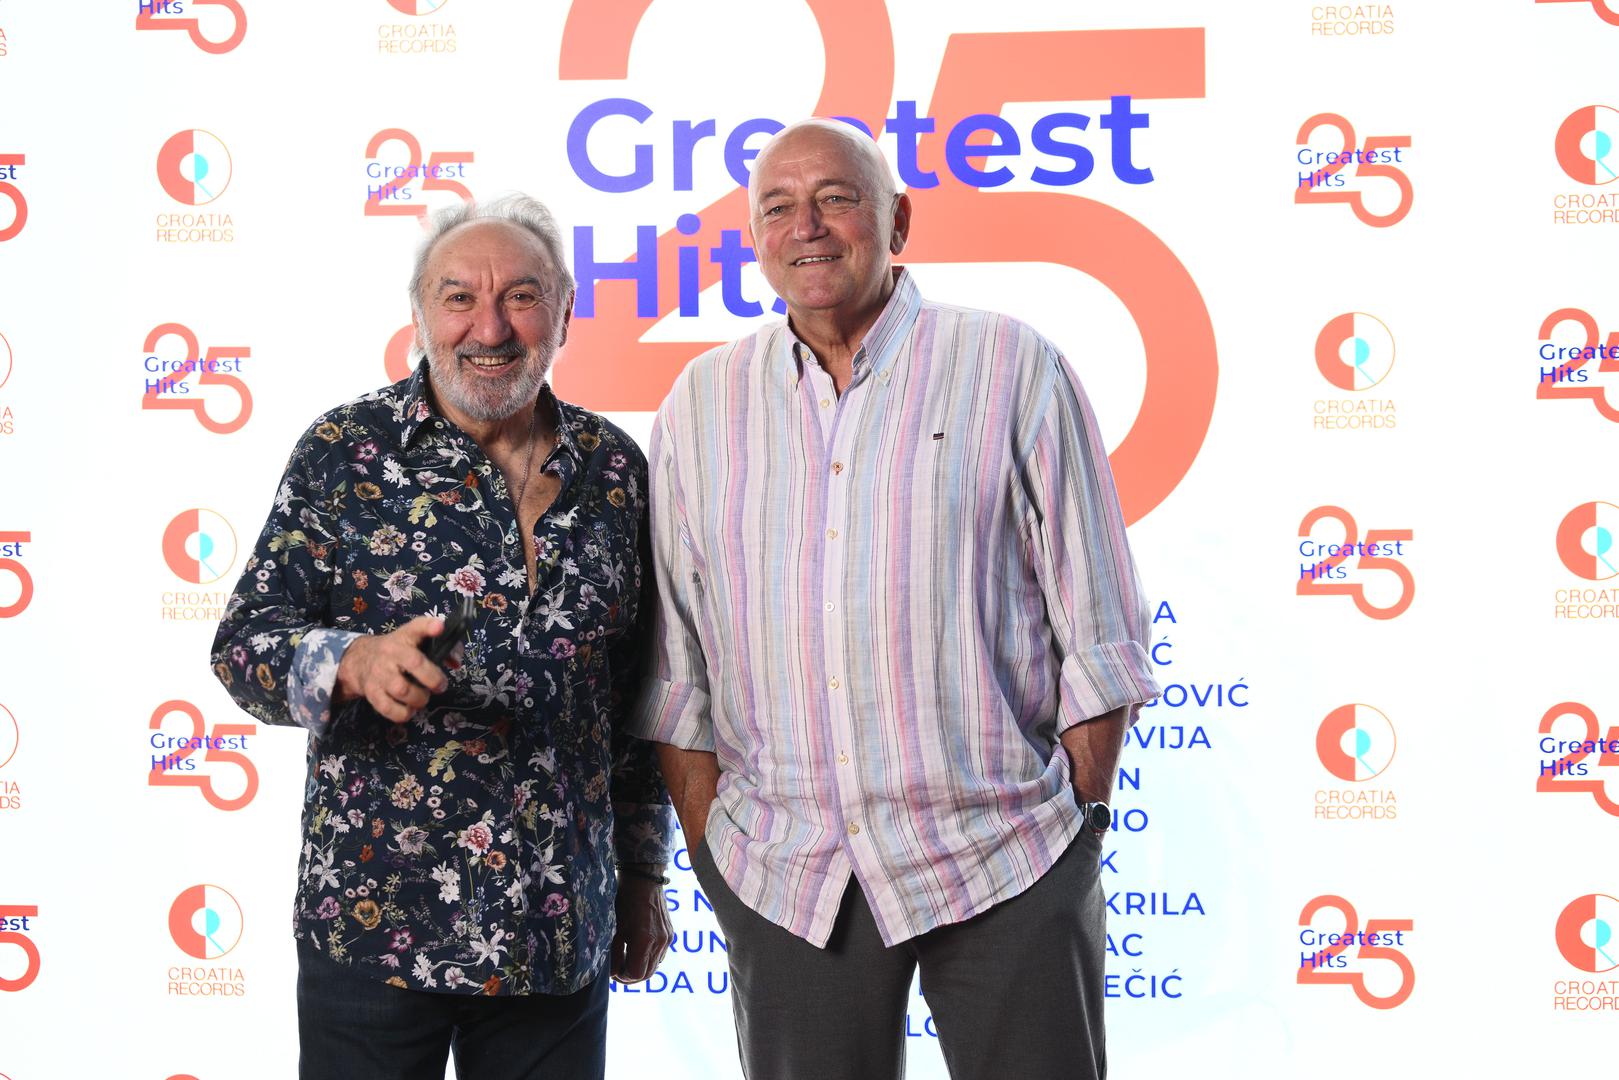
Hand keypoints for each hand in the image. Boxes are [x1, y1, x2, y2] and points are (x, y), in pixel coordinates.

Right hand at [334, 615, 449, 722]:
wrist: (360, 660)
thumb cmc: (398, 651)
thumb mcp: (415, 642)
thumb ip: (442, 649)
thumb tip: (456, 663)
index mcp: (406, 636)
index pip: (417, 627)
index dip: (429, 626)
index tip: (439, 627)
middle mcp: (391, 652)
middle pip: (414, 663)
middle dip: (433, 678)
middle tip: (440, 686)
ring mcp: (379, 673)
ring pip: (402, 690)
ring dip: (419, 699)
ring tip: (422, 698)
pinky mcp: (371, 692)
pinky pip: (388, 708)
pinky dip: (403, 713)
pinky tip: (409, 709)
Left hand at [611, 874, 672, 983]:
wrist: (643, 881)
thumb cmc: (625, 902)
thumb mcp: (616, 929)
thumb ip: (615, 954)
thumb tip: (613, 973)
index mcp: (644, 940)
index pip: (635, 974)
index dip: (622, 977)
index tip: (614, 972)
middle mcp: (659, 942)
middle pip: (647, 974)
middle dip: (632, 976)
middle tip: (619, 972)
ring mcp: (667, 938)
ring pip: (655, 966)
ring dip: (641, 968)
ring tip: (627, 960)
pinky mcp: (670, 934)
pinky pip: (660, 955)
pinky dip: (649, 959)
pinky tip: (638, 950)